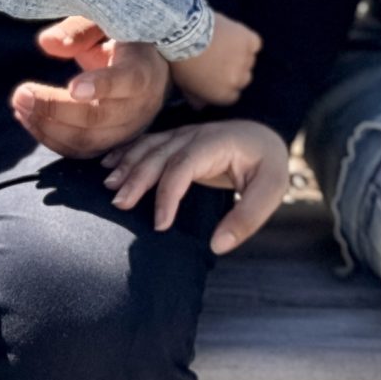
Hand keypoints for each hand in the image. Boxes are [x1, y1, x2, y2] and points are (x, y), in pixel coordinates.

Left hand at [11, 18, 169, 158]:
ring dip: (47, 127)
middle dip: (54, 108)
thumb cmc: (125, 40)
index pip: (127, 81)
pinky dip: (50, 138)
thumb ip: (79, 30)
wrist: (151, 70)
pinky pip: (80, 151)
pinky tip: (28, 119)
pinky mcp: (113, 144)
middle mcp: (139, 106)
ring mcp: (128, 130)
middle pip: (97, 117)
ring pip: (85, 140)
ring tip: (19, 107)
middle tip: (21, 94)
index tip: (71, 86)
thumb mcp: (108, 24)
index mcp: (143, 71)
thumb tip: (46, 43)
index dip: (100, 86)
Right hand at [102, 120, 291, 253]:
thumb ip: (247, 218)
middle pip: (159, 154)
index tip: (160, 226)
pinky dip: (125, 153)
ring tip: (108, 187)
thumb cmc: (267, 164)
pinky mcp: (175, 139)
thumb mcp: (272, 189)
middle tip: (118, 204)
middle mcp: (195, 134)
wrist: (265, 134)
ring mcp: (183, 134)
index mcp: (217, 143)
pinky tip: (107, 165)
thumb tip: (217, 246)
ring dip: (126, 164)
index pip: (184, 165)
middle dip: (136, 177)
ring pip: (148, 146)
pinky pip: (146, 143)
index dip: (168, 194)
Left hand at [170, 13, 261, 107]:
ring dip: (240, 54)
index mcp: (224, 95)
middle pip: (244, 78)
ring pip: (249, 60)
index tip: (218, 74)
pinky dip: (247, 40)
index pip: (234, 95)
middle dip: (234, 70)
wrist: (183, 33)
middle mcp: (238, 80)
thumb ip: (197, 100)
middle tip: (220, 58)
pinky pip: (254, 43)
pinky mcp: (248, 40)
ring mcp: (245, 60)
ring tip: (223, 45)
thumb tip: (201, 107)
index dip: (226, 83)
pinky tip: (234, 37)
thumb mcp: (185, 86)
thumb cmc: (182, 61)